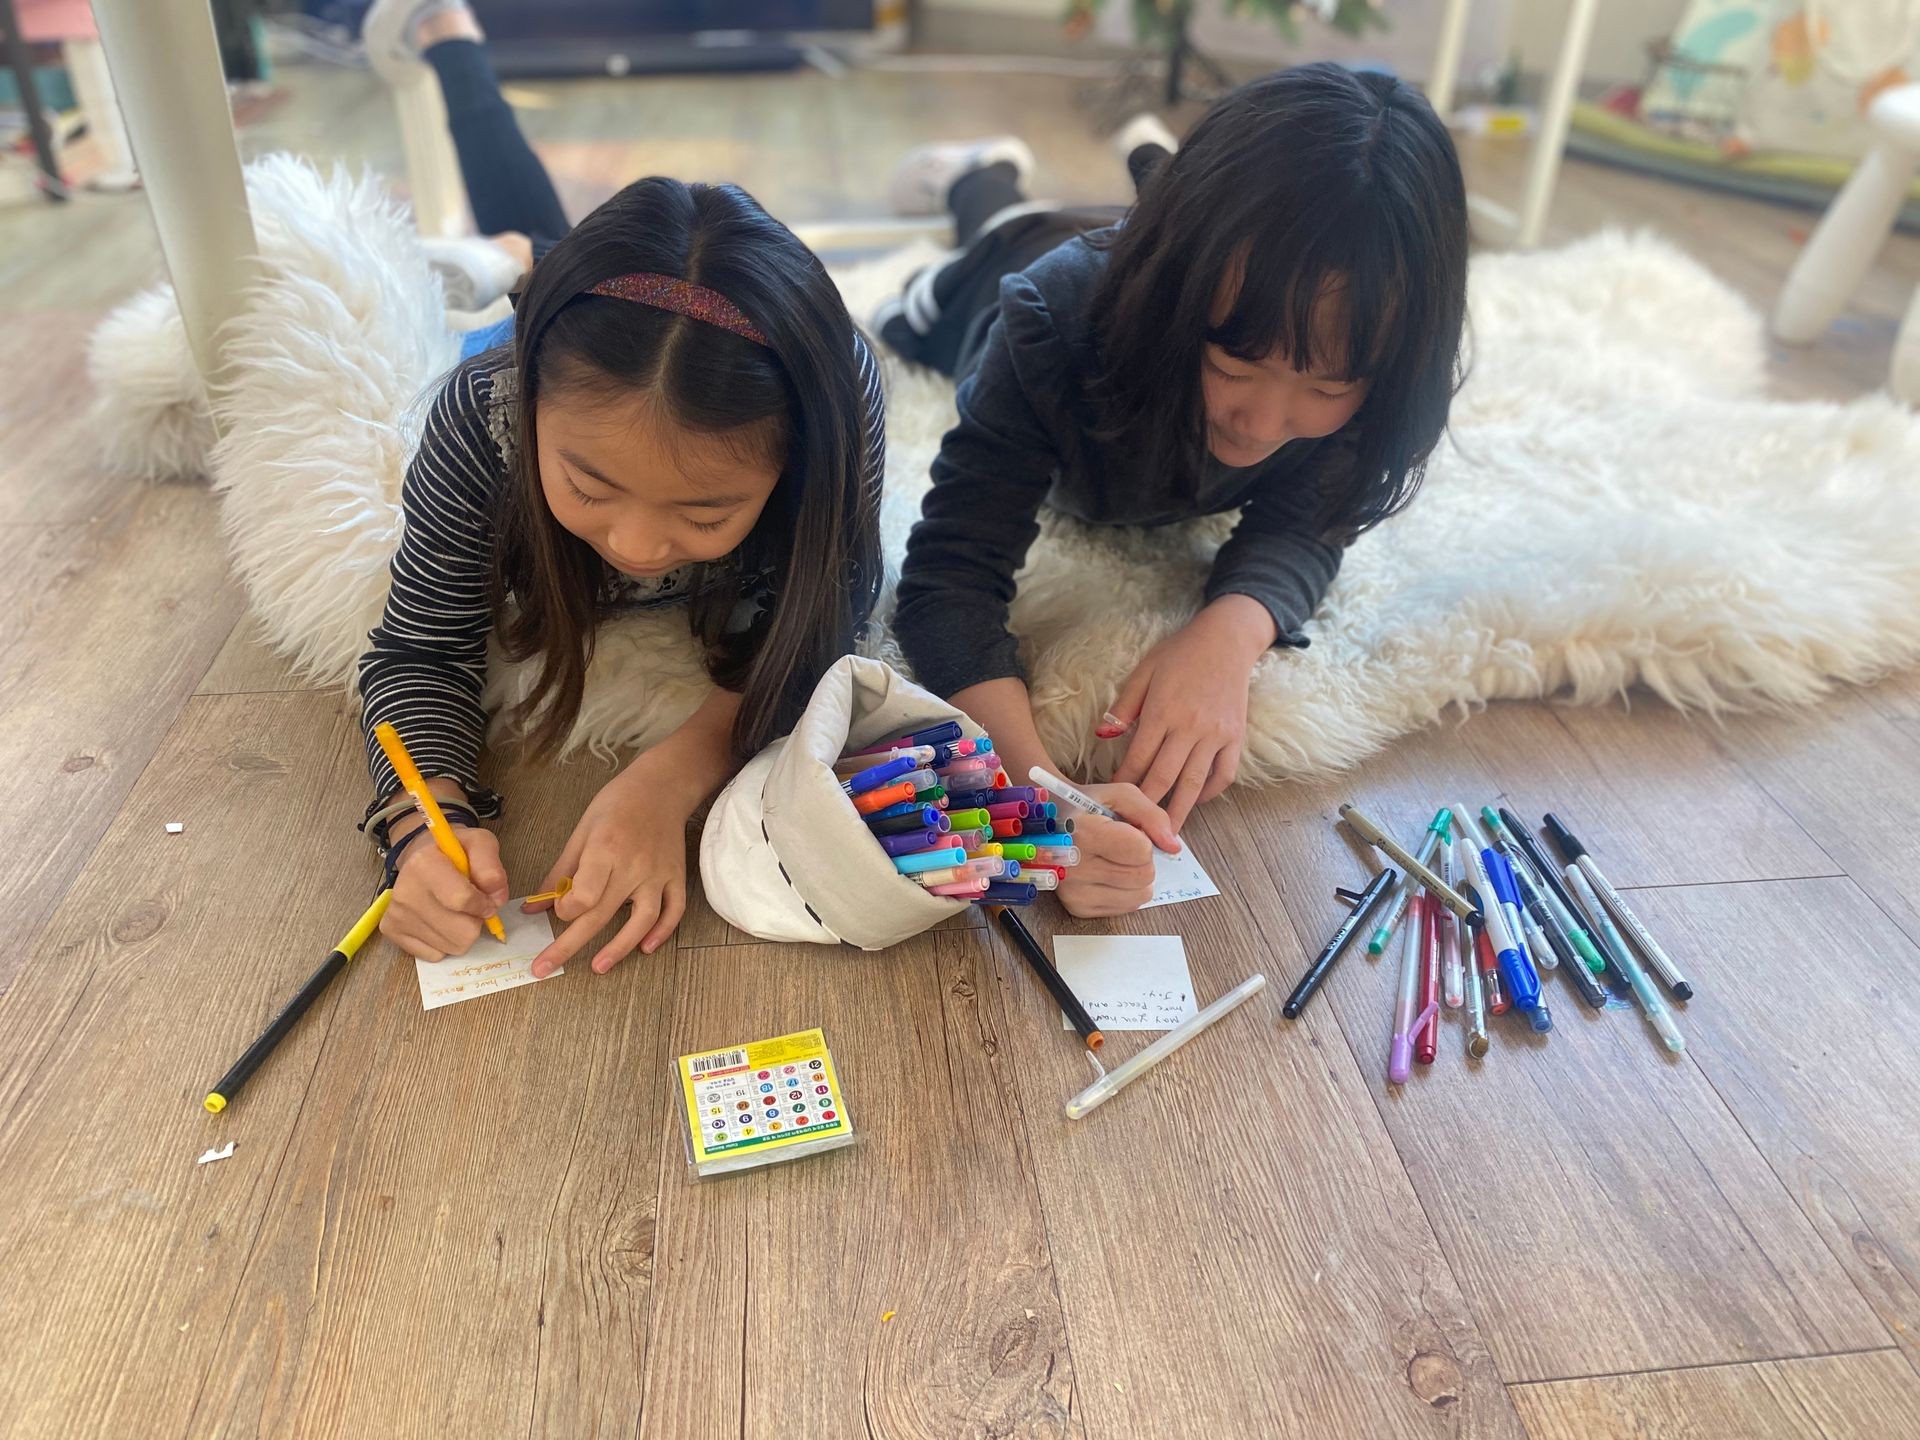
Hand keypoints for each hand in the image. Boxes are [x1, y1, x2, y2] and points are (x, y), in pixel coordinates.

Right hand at [381, 823, 510, 961]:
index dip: (484, 904)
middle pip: (463, 933)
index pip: (462, 900)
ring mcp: (397, 915)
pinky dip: (444, 942)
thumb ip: (492, 867)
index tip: (487, 900)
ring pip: (452, 947)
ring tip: (453, 911)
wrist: (420, 861)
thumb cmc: (454, 854)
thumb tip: (497, 899)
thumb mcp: (480, 844)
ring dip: (461, 933)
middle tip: (469, 905)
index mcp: (424, 865)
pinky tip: (439, 921)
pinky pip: (436, 955)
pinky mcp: (392, 932)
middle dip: (475, 921)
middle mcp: (406, 892)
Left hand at [529, 768, 686, 978]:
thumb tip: (536, 905)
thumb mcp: (582, 830)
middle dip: (568, 946)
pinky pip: (673, 911)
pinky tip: (645, 947)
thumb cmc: (616, 804)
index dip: (565, 910)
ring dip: (620, 948)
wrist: (661, 787)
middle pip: (601, 914)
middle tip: (544, 968)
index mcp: (605, 850)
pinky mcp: (676, 877)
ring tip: (599, 967)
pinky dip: (661, 932)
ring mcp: (658, 874)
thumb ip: (561, 870)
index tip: (559, 909)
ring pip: (641, 920)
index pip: (583, 896)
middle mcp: (633, 866)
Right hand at [1055, 783, 1177, 917]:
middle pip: (1143, 875)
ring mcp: (1075, 891)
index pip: (1142, 850)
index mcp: (1084, 833)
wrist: (1047, 823)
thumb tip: (1173, 846)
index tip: (1126, 830)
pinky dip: (1125, 892)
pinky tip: (1108, 875)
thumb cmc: (1085, 807)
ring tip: (1115, 860)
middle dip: (1142, 859)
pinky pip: (1125, 908)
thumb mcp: (1118, 795)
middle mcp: (1075, 867)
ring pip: (1139, 896)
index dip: (1143, 838)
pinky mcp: (1078, 907)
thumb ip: (1151, 815)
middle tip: (1121, 846)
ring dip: (1137, 878)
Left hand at [1107, 597, 1273, 832]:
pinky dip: (1210, 793)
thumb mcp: (1145, 671)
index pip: (1138, 760)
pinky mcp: (1236, 737)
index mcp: (1162, 712)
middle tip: (1135, 832)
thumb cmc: (1180, 653)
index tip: (1113, 803)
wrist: (1227, 639)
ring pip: (1194, 784)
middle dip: (1148, 809)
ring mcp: (1216, 735)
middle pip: (1164, 779)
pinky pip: (1224, 774)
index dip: (1124, 785)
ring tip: (1166, 835)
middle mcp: (1190, 727)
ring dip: (1178, 812)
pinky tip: (1196, 800)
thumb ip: (1124, 706)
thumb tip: (1103, 735)